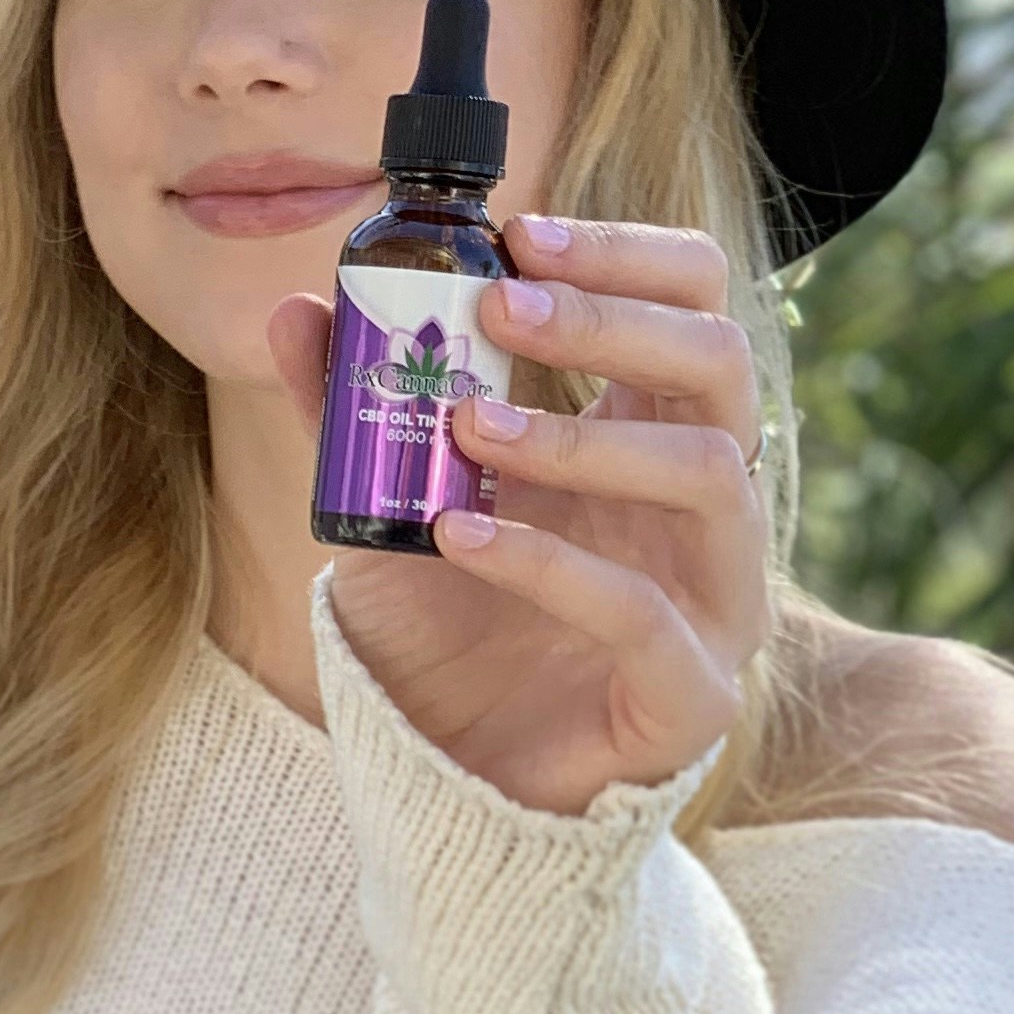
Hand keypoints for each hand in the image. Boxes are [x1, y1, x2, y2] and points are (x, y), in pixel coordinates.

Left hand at [270, 213, 770, 815]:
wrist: (450, 780)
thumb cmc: (445, 630)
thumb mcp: (385, 506)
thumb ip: (350, 411)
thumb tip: (294, 309)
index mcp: (653, 436)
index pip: (691, 303)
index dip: (625, 256)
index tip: (519, 233)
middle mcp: (706, 505)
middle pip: (719, 365)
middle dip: (612, 320)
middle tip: (503, 305)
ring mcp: (717, 599)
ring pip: (708, 475)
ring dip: (583, 437)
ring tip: (470, 427)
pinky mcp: (692, 695)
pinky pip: (643, 613)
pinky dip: (548, 565)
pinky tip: (460, 537)